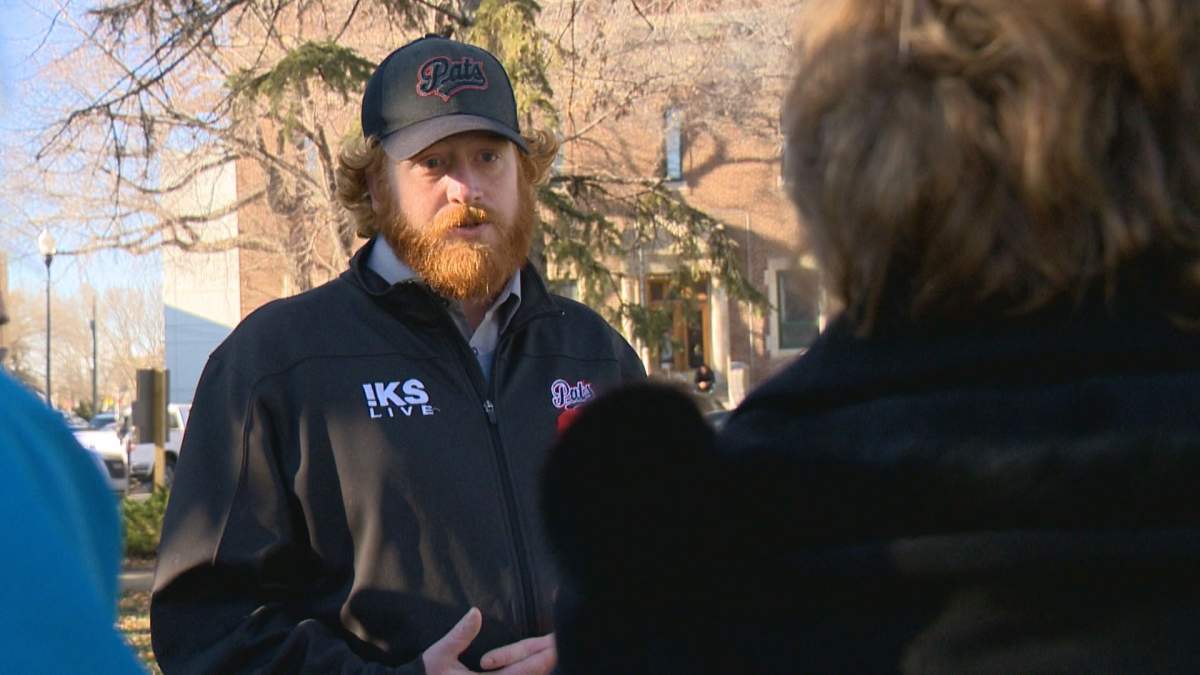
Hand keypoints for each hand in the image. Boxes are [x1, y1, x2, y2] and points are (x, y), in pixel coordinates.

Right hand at [422, 609, 555, 674]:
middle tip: (563, 646)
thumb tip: (476, 612)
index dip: (541, 660)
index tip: (556, 647)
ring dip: (537, 670)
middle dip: (546, 665)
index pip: (520, 673)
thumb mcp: (440, 654)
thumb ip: (460, 635)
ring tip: (556, 655)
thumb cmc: (426, 673)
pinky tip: (535, 666)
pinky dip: (525, 673)